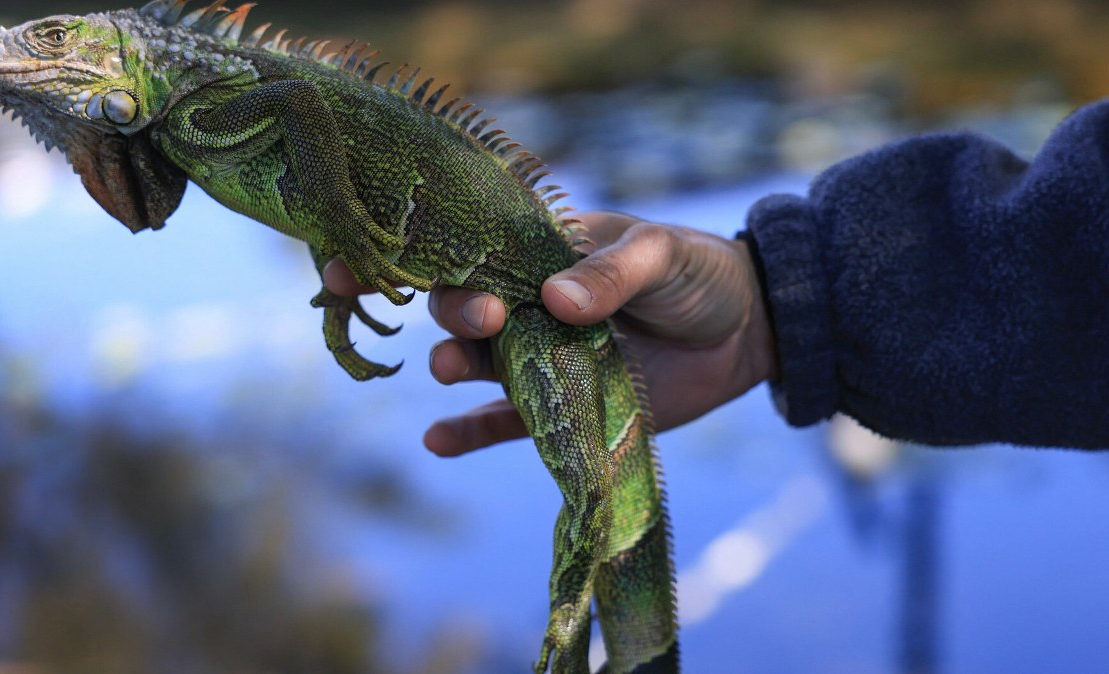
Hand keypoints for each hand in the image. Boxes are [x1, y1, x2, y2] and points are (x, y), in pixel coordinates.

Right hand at [323, 211, 777, 454]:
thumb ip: (610, 272)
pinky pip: (506, 424)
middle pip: (463, 307)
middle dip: (455, 311)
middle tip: (483, 318)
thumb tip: (553, 299)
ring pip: (477, 364)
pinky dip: (470, 432)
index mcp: (541, 252)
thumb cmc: (700, 273)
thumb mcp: (662, 256)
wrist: (748, 331)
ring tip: (454, 372)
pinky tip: (437, 439)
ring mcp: (542, 357)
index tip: (360, 260)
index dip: (411, 253)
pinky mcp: (562, 407)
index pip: (466, 247)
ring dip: (455, 366)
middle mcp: (528, 303)